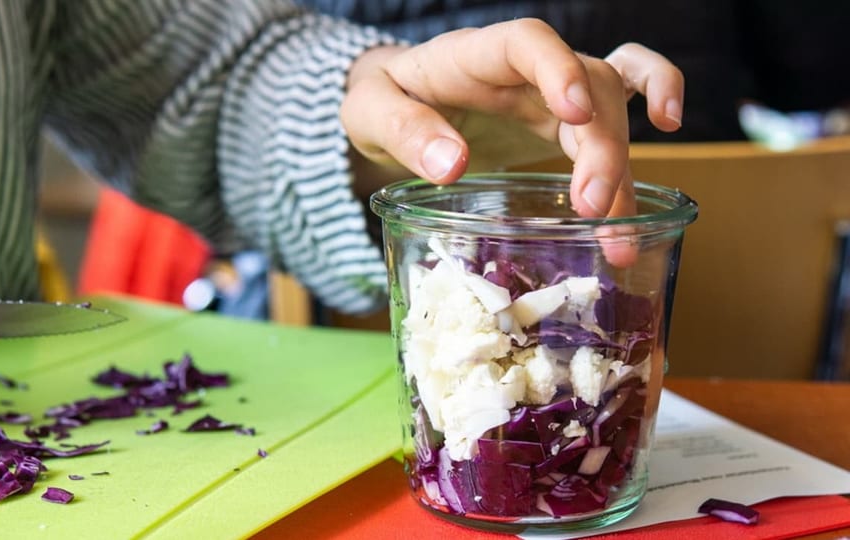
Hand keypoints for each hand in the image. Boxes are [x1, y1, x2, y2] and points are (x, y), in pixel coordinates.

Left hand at [342, 19, 683, 219]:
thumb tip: (451, 164)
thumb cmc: (382, 99)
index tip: (571, 118)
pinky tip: (669, 126)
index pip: (527, 43)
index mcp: (475, 55)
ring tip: (615, 230)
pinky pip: (621, 88)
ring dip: (622, 162)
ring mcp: (551, 84)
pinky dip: (654, 95)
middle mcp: (524, 65)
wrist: (394, 100)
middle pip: (585, 85)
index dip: (558, 70)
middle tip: (593, 211)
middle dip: (599, 148)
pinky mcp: (563, 109)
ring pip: (610, 102)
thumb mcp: (370, 112)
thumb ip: (404, 132)